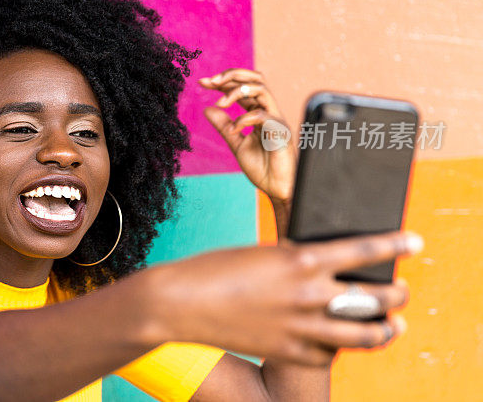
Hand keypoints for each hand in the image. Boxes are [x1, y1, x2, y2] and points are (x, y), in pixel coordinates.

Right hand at [153, 231, 421, 365]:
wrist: (181, 303)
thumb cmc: (217, 269)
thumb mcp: (263, 252)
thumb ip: (297, 259)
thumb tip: (323, 266)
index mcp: (302, 260)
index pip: (365, 250)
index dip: (395, 245)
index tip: (414, 242)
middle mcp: (309, 294)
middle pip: (375, 297)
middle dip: (398, 292)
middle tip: (403, 288)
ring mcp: (301, 327)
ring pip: (365, 334)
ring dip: (387, 327)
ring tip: (394, 323)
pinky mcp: (288, 351)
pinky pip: (331, 353)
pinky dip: (342, 345)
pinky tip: (345, 340)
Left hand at [199, 69, 295, 201]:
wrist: (278, 188)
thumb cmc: (263, 168)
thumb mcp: (236, 143)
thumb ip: (224, 126)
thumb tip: (207, 108)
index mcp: (259, 113)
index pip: (242, 88)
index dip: (223, 82)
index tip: (202, 82)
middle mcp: (269, 112)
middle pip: (256, 79)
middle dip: (232, 75)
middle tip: (211, 81)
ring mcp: (276, 120)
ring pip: (261, 90)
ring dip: (237, 92)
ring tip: (220, 103)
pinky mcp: (280, 132)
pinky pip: (262, 116)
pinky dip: (244, 119)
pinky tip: (233, 130)